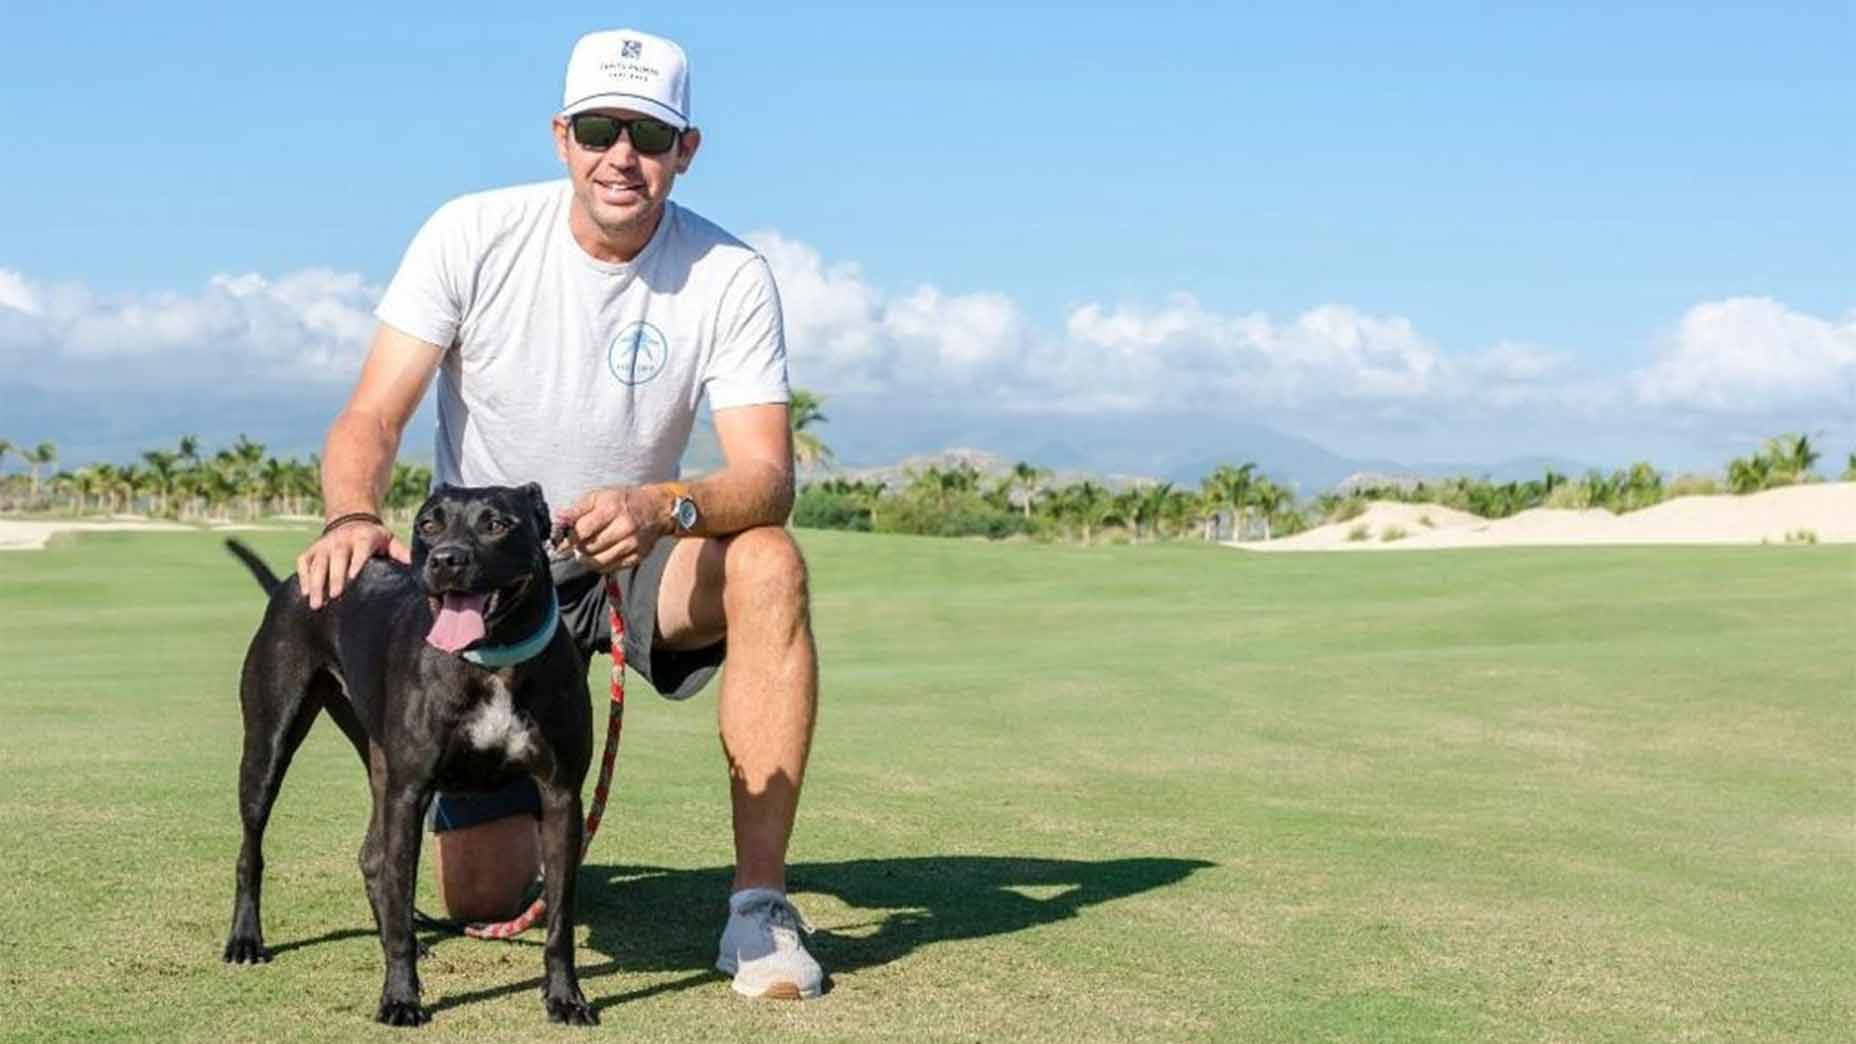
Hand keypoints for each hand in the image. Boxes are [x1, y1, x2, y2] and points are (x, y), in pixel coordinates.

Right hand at [296, 520, 409, 609]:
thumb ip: (402, 554)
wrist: (350, 518)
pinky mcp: (312, 550)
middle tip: (335, 596)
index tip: (352, 579)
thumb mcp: (389, 541)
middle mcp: (341, 540)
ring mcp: (324, 545)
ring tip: (316, 604)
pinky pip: (304, 562)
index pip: (360, 550)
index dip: (356, 563)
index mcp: (363, 537)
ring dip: (316, 583)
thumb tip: (420, 569)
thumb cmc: (374, 537)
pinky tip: (305, 593)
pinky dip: (303, 577)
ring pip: (317, 563)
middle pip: (336, 557)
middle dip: (334, 577)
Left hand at [555, 485, 670, 572]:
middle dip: (578, 549)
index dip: (569, 538)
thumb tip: (558, 519)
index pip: (582, 531)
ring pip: (599, 562)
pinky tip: (600, 555)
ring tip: (586, 552)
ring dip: (587, 559)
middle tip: (576, 545)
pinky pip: (612, 567)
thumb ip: (577, 509)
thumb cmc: (623, 501)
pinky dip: (601, 564)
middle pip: (589, 548)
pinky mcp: (638, 556)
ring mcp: (632, 544)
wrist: (656, 509)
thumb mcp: (599, 496)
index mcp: (611, 509)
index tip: (563, 541)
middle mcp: (623, 527)